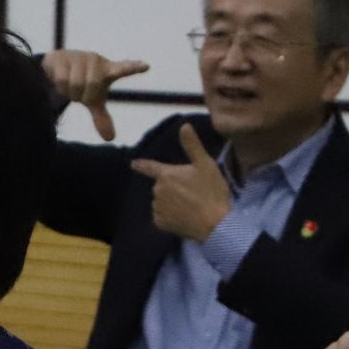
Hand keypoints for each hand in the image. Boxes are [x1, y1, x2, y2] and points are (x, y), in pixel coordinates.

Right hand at [42, 48, 149, 141]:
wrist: (58, 66)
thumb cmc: (83, 82)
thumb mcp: (93, 100)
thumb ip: (102, 117)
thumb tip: (110, 138)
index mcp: (107, 71)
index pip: (123, 69)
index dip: (133, 68)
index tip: (146, 66)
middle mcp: (95, 60)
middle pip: (91, 86)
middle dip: (82, 96)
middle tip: (80, 93)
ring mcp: (79, 57)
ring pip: (75, 84)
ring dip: (70, 92)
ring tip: (70, 86)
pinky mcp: (62, 56)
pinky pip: (62, 79)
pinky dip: (60, 87)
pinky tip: (60, 80)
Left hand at [132, 123, 230, 242]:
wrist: (215, 223)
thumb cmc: (211, 192)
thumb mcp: (205, 165)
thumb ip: (192, 145)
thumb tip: (184, 126)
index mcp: (167, 174)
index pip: (150, 167)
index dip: (142, 165)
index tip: (132, 164)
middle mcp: (158, 190)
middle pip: (161, 186)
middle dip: (172, 187)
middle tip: (192, 192)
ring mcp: (158, 208)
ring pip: (161, 202)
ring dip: (171, 202)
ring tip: (189, 205)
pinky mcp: (160, 223)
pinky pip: (161, 217)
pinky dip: (170, 217)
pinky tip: (183, 217)